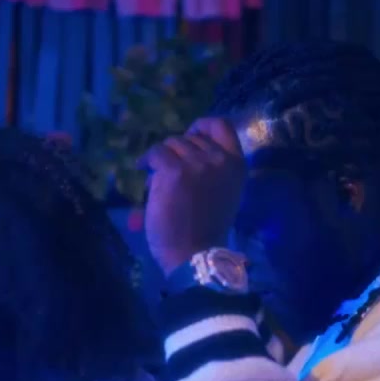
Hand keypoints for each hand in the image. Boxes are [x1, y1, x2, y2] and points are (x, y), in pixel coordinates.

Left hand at [141, 117, 245, 273]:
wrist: (195, 254)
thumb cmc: (206, 231)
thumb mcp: (223, 193)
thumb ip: (212, 170)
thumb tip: (181, 153)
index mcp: (236, 166)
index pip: (222, 126)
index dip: (203, 126)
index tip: (191, 135)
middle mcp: (220, 160)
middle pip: (191, 137)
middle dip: (177, 150)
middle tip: (168, 170)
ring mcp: (197, 164)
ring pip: (171, 143)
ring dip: (162, 158)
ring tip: (157, 178)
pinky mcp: (174, 171)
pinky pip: (156, 153)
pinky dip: (147, 160)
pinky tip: (143, 169)